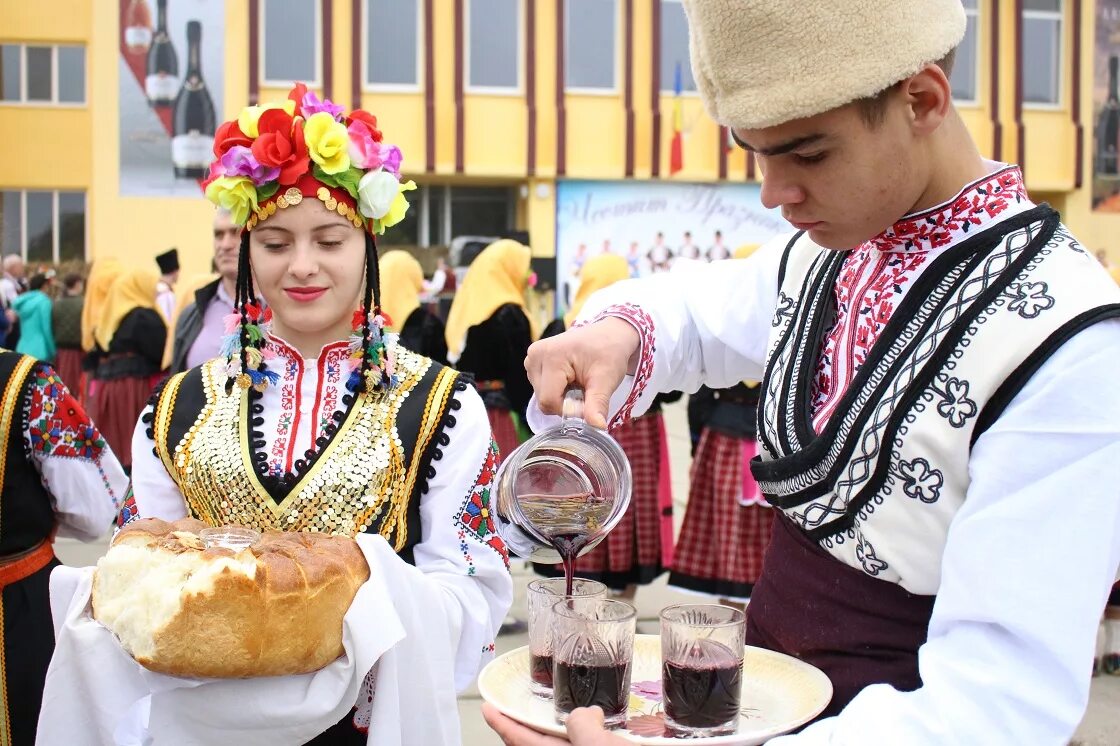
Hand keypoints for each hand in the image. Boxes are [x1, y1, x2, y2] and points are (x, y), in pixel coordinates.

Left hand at [482, 704, 629, 745]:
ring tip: (561, 718)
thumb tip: (585, 715)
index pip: (517, 740)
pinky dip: (579, 740)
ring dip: (558, 735)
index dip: (501, 722)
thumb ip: (581, 723)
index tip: (487, 708)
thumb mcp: (596, 745)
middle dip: (527, 729)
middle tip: (522, 709)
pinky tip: (592, 731)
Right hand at [524, 318, 638, 429]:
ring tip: (578, 381)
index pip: (549, 401)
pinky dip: (557, 389)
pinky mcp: (533, 360)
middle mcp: (535, 355)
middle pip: (544, 399)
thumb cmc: (609, 352)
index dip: (569, 409)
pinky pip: (541, 387)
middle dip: (565, 402)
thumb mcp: (606, 379)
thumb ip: (597, 405)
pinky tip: (569, 378)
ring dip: (561, 396)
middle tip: (585, 388)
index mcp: (551, 356)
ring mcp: (532, 357)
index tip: (588, 401)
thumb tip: (598, 428)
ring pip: (541, 395)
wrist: (609, 334)